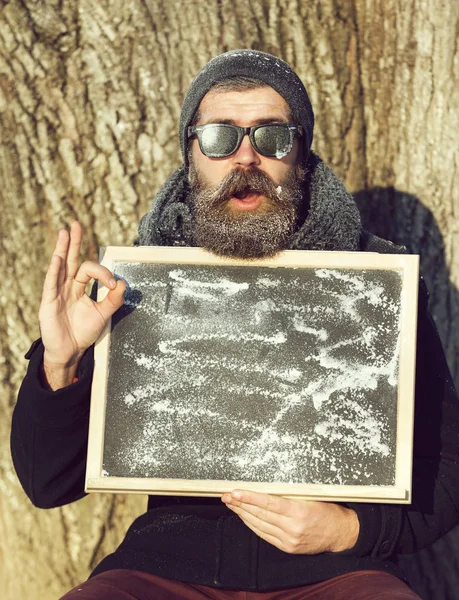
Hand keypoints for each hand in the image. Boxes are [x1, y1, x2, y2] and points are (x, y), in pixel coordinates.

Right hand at [38, 221, 125, 388]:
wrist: (71, 351)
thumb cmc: (84, 332)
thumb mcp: (104, 314)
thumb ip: (114, 299)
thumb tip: (122, 282)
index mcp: (79, 288)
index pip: (90, 270)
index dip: (103, 273)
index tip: (113, 284)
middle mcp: (67, 286)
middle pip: (70, 260)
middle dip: (74, 242)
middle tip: (75, 224)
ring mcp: (56, 293)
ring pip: (60, 267)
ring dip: (63, 249)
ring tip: (65, 232)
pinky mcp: (48, 302)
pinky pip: (51, 283)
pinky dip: (55, 270)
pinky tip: (57, 257)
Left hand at [221, 490, 358, 553]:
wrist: (341, 533)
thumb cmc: (328, 509)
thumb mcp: (311, 496)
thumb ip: (289, 493)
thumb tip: (265, 485)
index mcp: (299, 512)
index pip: (268, 503)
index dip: (249, 497)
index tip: (235, 491)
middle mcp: (293, 528)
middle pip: (260, 514)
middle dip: (241, 504)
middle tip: (226, 495)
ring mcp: (289, 540)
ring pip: (260, 525)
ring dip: (243, 514)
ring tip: (231, 504)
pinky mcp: (288, 548)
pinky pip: (265, 535)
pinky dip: (253, 525)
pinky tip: (245, 517)